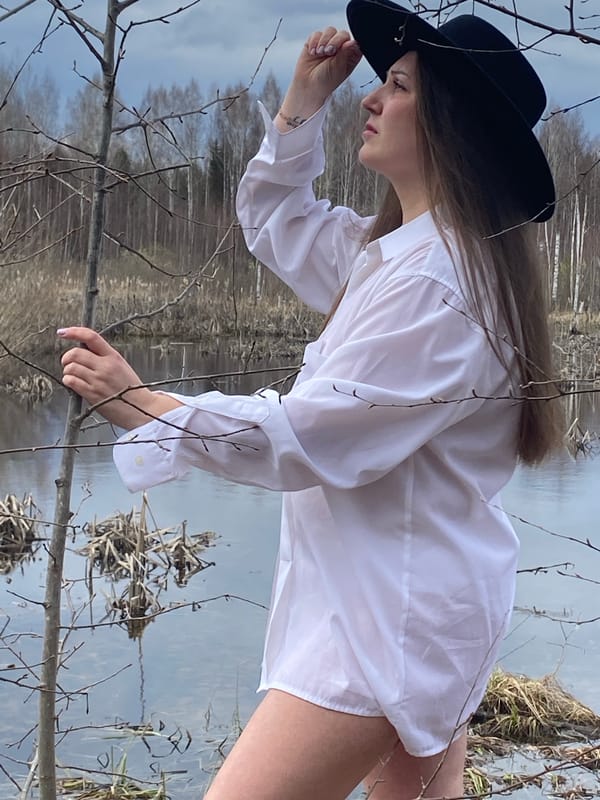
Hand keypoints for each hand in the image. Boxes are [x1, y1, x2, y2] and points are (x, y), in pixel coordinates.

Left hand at [58, 327, 181, 429]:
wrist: (142, 408)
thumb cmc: (132, 389)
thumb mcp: (122, 367)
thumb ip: (104, 357)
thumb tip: (83, 350)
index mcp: (113, 357)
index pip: (91, 337)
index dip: (74, 332)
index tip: (63, 333)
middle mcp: (105, 366)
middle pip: (75, 353)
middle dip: (67, 357)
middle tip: (68, 362)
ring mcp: (98, 380)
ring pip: (70, 368)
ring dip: (68, 371)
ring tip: (75, 376)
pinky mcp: (92, 394)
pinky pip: (71, 381)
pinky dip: (68, 381)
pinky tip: (74, 384)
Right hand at [276, 28, 361, 130]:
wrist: (308, 86)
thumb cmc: (326, 81)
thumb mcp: (338, 68)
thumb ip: (345, 53)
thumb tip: (352, 41)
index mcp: (351, 55)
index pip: (355, 41)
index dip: (348, 43)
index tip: (341, 51)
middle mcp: (341, 47)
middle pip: (342, 34)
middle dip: (335, 41)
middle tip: (328, 52)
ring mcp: (328, 43)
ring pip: (330, 30)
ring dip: (324, 40)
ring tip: (319, 53)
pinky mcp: (315, 41)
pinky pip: (317, 34)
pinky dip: (314, 41)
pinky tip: (312, 52)